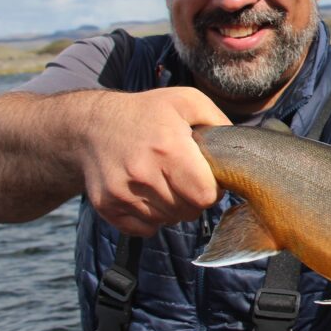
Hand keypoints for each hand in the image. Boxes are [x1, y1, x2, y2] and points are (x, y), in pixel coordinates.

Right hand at [77, 87, 230, 235]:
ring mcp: (122, 194)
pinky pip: (145, 229)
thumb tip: (239, 148)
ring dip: (174, 208)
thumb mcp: (187, 101)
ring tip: (166, 181)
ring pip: (168, 221)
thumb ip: (218, 122)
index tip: (208, 178)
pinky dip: (153, 218)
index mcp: (168, 148)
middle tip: (187, 178)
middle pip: (189, 212)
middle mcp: (143, 174)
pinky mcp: (108, 207)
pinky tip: (149, 193)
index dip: (213, 190)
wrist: (91, 126)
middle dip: (195, 199)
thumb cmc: (148, 113)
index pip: (205, 196)